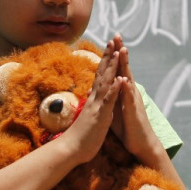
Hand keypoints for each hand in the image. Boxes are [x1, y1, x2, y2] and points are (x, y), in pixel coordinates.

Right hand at [58, 39, 123, 163]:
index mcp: (94, 99)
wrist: (70, 149)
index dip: (105, 62)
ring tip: (118, 52)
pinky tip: (120, 79)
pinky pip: (108, 100)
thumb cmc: (80, 136)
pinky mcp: (101, 115)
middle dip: (108, 57)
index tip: (110, 48)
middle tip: (113, 40)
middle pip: (102, 73)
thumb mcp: (88, 116)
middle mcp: (94, 98)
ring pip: (105, 82)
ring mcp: (97, 105)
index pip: (100, 76)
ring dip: (112, 67)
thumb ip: (90, 105)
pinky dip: (114, 89)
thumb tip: (89, 97)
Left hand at [109, 34, 163, 163]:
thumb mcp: (116, 108)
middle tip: (117, 36)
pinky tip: (124, 80)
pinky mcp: (133, 112)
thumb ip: (112, 95)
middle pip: (124, 68)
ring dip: (126, 65)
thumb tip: (104, 87)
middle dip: (121, 52)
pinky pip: (129, 99)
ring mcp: (133, 101)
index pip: (118, 69)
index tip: (110, 40)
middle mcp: (130, 92)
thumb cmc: (128, 127)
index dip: (114, 55)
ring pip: (129, 79)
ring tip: (123, 50)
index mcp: (124, 91)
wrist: (141, 144)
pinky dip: (127, 89)